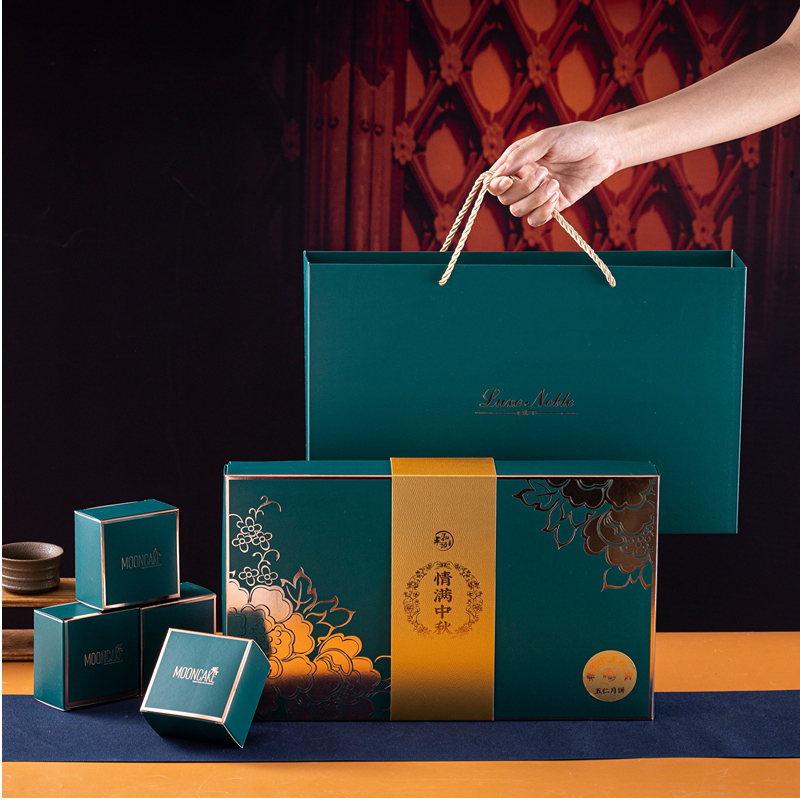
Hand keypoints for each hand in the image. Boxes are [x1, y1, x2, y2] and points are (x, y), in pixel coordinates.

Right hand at [487, 120, 620, 225]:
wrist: (603, 149)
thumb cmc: (575, 138)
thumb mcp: (546, 140)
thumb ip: (520, 156)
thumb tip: (498, 174)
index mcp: (516, 162)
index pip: (493, 182)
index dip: (496, 186)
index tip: (508, 181)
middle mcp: (522, 180)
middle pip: (505, 199)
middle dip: (524, 189)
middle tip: (544, 173)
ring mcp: (536, 195)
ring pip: (518, 211)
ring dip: (536, 200)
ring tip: (555, 184)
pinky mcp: (551, 207)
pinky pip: (535, 220)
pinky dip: (543, 212)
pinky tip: (556, 197)